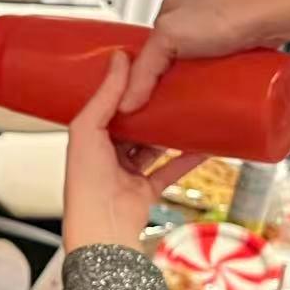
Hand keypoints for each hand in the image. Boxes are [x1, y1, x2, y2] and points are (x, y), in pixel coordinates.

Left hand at [63, 52, 205, 251]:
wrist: (102, 228)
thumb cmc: (85, 185)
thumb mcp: (88, 129)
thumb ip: (106, 95)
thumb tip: (119, 60)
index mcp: (87, 141)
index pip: (107, 107)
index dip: (124, 90)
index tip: (143, 69)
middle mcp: (106, 156)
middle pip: (133, 126)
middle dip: (151, 109)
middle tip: (170, 86)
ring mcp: (127, 174)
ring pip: (153, 147)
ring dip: (170, 132)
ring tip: (188, 110)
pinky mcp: (146, 190)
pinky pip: (170, 170)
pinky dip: (187, 158)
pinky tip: (203, 146)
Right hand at [120, 0, 289, 113]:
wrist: (277, 16)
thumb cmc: (230, 14)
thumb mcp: (171, 36)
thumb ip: (145, 67)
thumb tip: (127, 100)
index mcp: (172, 6)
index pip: (149, 46)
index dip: (143, 72)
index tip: (140, 97)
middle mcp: (195, 16)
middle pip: (172, 59)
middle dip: (168, 83)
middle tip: (164, 108)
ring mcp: (219, 30)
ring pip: (196, 67)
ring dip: (191, 87)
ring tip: (188, 109)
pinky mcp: (239, 46)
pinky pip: (220, 71)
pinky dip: (214, 85)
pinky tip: (212, 99)